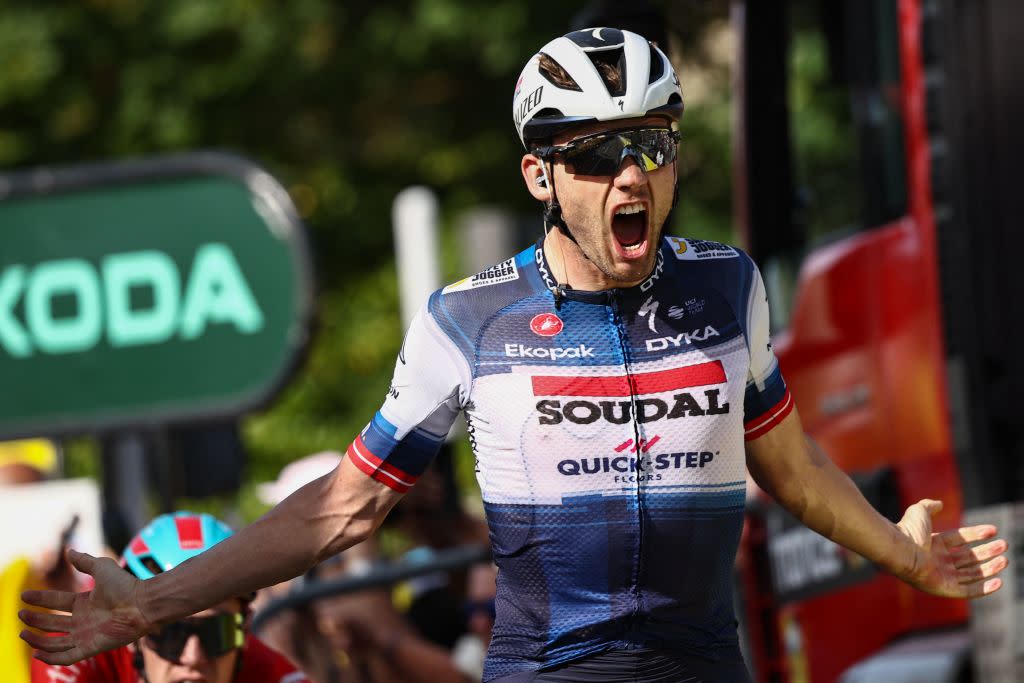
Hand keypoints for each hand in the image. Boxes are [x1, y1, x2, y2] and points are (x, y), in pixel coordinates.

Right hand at [18, 549, 152, 664]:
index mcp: (84, 603)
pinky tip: (37, 654)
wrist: (142, 603)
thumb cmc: (126, 585)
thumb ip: (86, 561)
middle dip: (35, 620)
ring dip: (38, 639)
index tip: (23, 596)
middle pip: (52, 623)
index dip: (40, 600)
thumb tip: (69, 551)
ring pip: (55, 641)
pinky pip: (67, 657)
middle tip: (19, 614)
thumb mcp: (102, 568)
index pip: (56, 602)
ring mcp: (86, 635)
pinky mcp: (90, 647)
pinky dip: (52, 657)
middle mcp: (83, 620)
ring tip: (23, 634)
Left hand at [896, 499, 1007, 598]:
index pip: (960, 539)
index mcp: (932, 544)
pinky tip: (999, 581)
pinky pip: (968, 591)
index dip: (976, 534)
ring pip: (972, 574)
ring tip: (1005, 560)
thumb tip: (939, 503)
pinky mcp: (945, 589)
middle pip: (968, 557)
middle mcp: (937, 561)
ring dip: (990, 568)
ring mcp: (941, 576)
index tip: (994, 530)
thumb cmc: (909, 531)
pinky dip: (984, 588)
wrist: (900, 549)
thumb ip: (929, 506)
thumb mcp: (920, 512)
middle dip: (987, 552)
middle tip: (1004, 545)